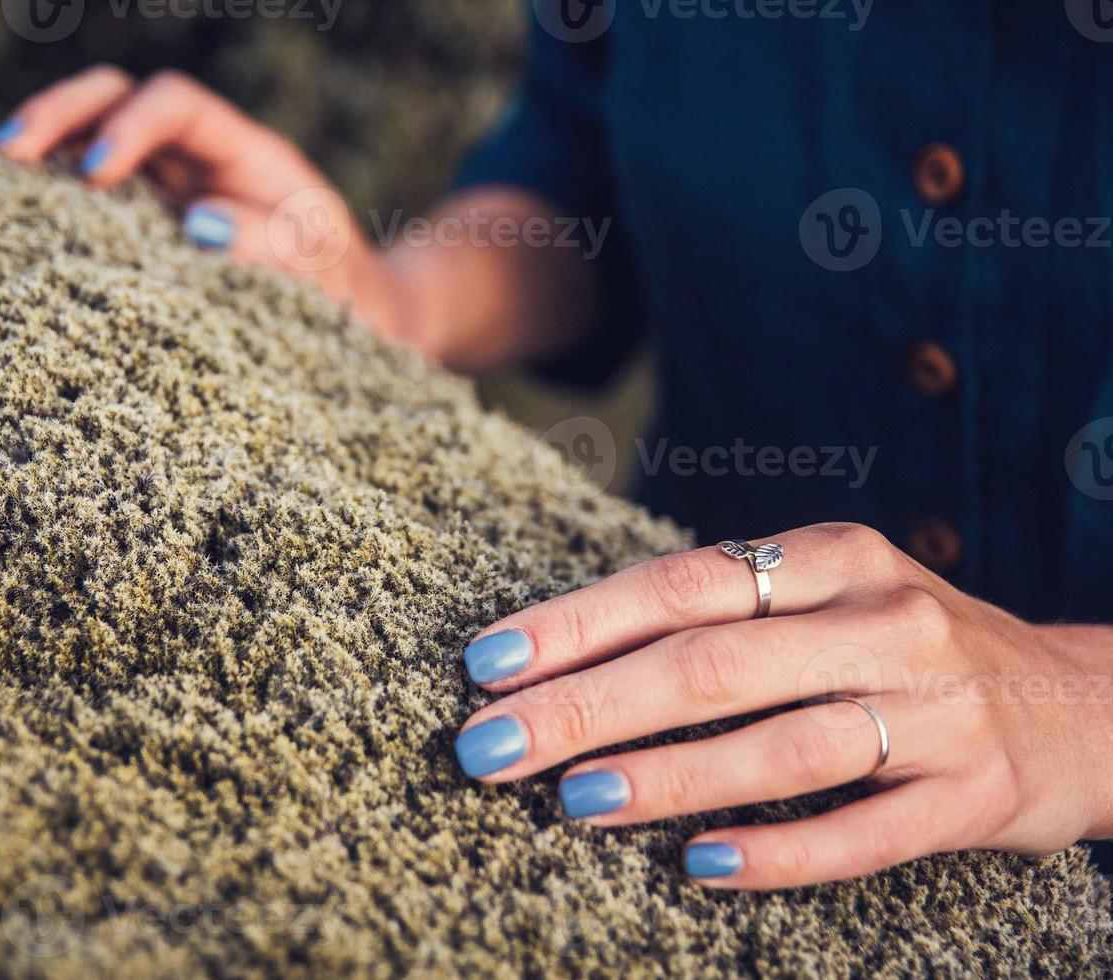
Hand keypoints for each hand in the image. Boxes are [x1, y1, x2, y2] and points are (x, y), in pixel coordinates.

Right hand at [0, 66, 403, 335]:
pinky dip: (49, 199)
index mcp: (245, 153)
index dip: (129, 125)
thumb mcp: (324, 268)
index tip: (96, 174)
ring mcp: (167, 190)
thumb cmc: (344, 291)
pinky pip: (91, 200)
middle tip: (5, 152)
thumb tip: (200, 225)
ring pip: (92, 141)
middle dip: (59, 114)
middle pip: (116, 99)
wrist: (358, 321)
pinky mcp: (146, 230)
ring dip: (40, 148)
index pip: (175, 104)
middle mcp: (198, 159)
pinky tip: (5, 217)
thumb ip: (273, 242)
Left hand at [455, 522, 1112, 888]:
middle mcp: (885, 621)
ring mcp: (936, 711)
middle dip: (587, 706)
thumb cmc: (906, 646)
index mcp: (834, 558)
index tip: (488, 662)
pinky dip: (783, 851)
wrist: (1084, 702)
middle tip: (489, 745)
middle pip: (714, 663)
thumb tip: (566, 656)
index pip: (681, 584)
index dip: (577, 624)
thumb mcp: (829, 598)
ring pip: (785, 747)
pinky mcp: (976, 797)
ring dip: (670, 775)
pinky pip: (867, 832)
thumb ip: (724, 614)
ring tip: (575, 800)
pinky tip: (704, 867)